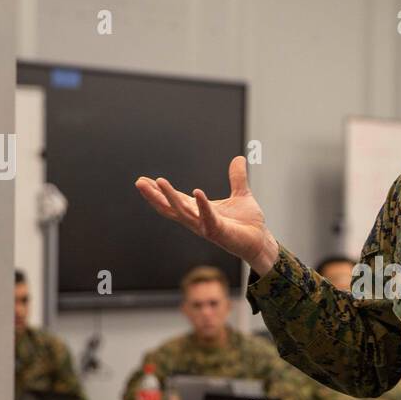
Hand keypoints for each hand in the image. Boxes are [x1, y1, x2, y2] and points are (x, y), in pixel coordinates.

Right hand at [135, 157, 280, 274]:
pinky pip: (208, 217)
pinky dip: (202, 205)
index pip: (175, 200)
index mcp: (199, 211)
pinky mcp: (219, 232)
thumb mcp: (241, 194)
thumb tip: (238, 158)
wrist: (261, 241)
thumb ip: (237, 177)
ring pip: (183, 212)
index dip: (160, 191)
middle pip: (171, 207)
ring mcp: (206, 227)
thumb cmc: (248, 223)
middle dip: (155, 195)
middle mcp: (198, 220)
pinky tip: (196, 192)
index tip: (144, 180)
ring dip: (171, 197)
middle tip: (139, 182)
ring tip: (159, 182)